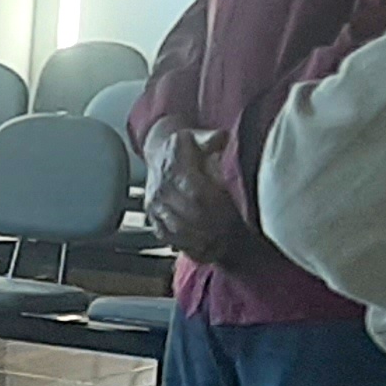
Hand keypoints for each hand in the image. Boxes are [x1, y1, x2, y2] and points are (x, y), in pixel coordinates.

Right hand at [146, 127, 256, 265]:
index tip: (232, 214)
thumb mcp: (197, 136)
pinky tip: (204, 249)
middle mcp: (161, 189)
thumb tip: (222, 137)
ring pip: (177, 229)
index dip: (216, 205)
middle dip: (212, 227)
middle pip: (188, 214)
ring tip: (221, 245)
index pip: (196, 191)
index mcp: (173, 168)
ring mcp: (154, 206)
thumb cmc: (184, 148)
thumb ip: (211, 139)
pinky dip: (187, 246)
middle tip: (232, 235)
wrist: (158, 155)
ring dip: (201, 239)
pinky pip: (168, 237)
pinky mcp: (152, 219)